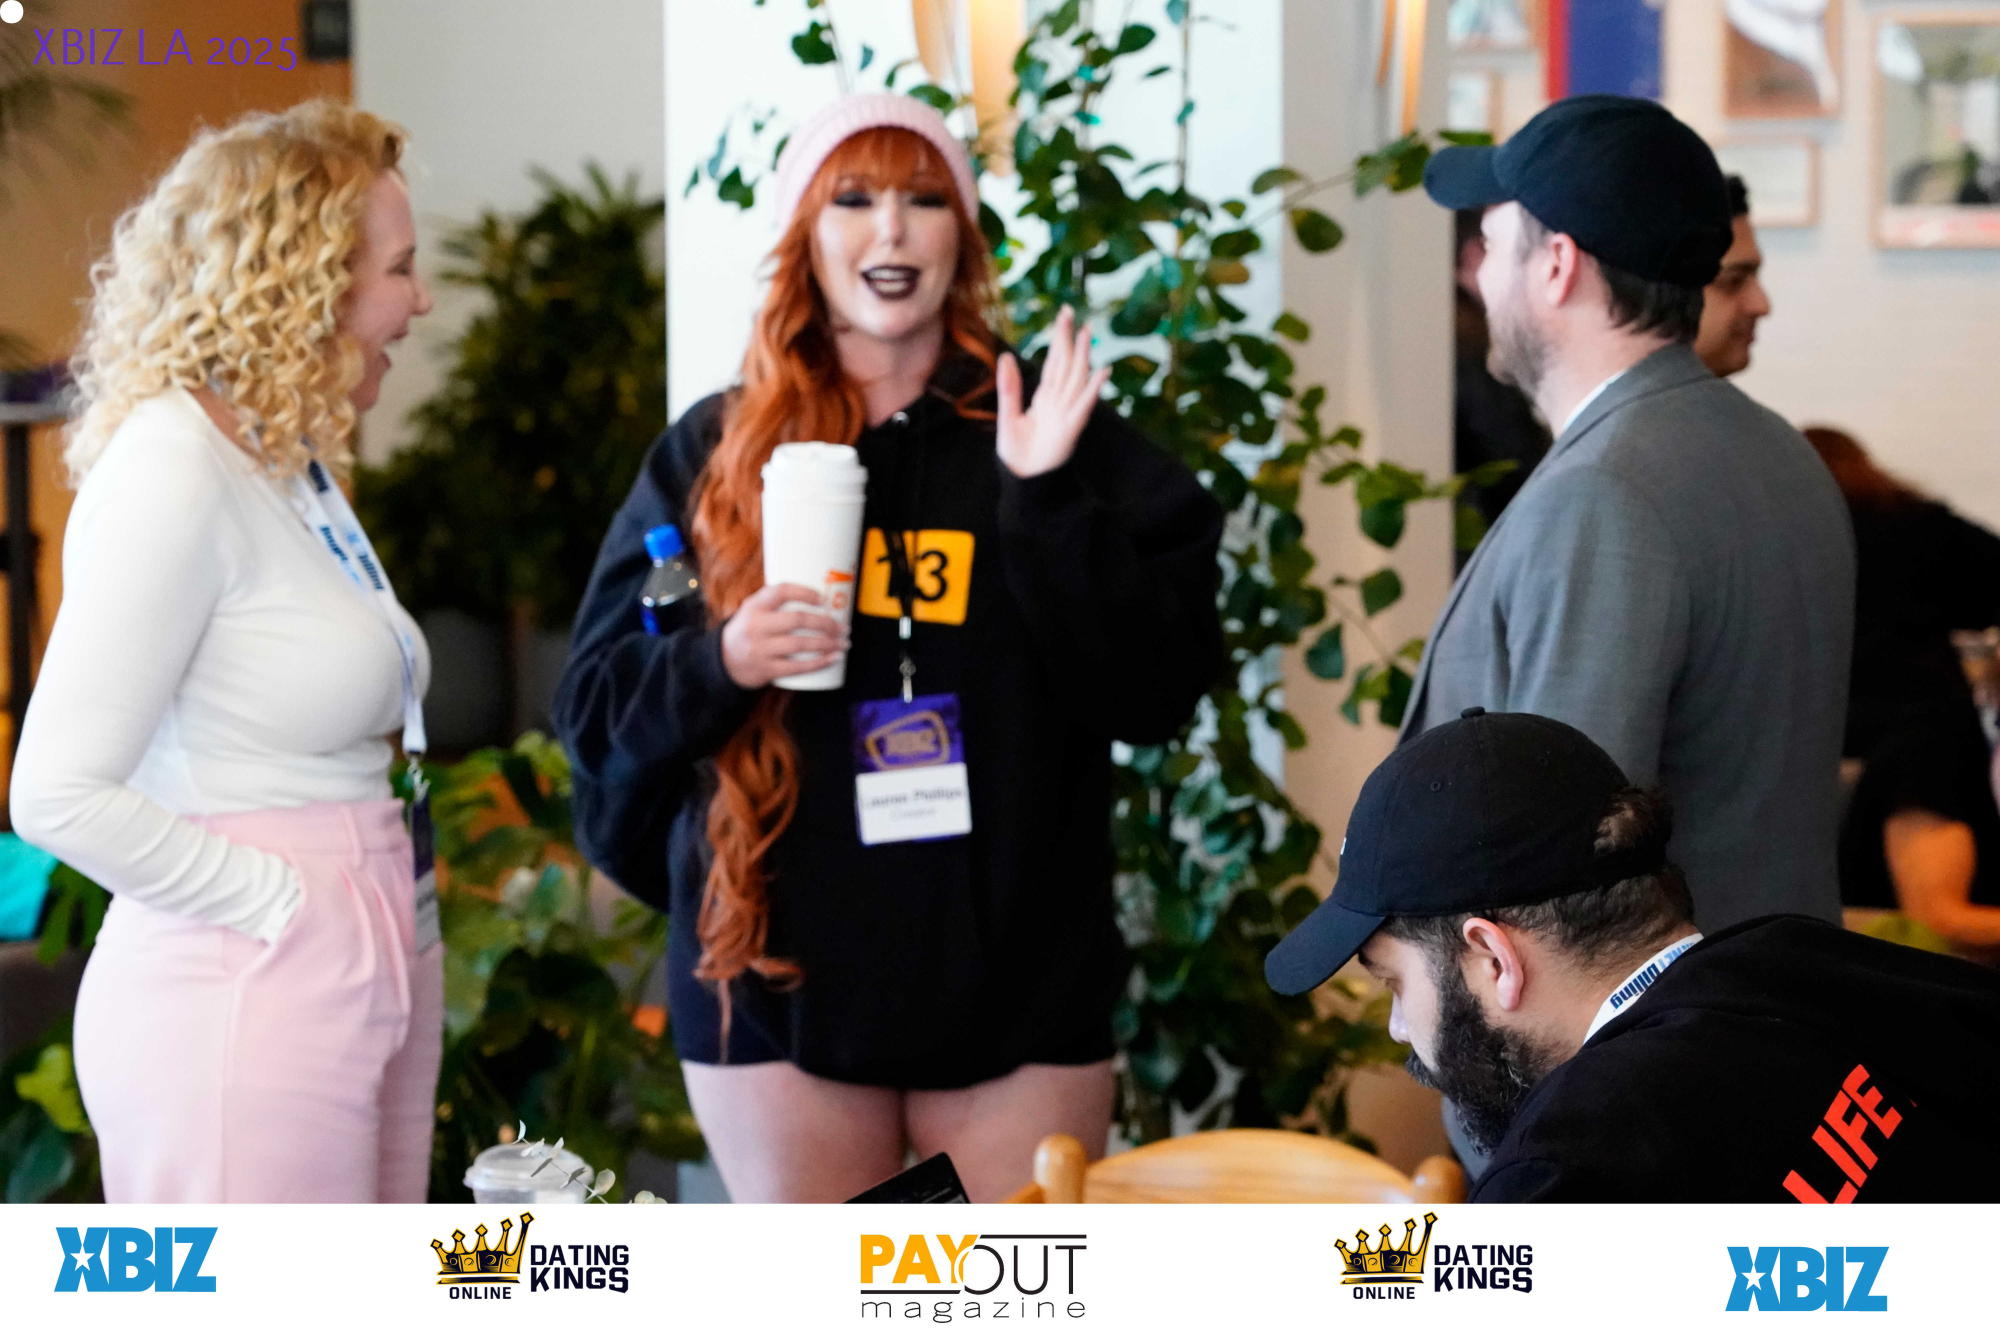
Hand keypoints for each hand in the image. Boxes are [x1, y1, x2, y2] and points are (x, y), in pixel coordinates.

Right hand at [720, 583, 846, 688]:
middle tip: (843, 626)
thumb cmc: (747, 631)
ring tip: (843, 642)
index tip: (824, 599)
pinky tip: (833, 658)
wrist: (723, 662)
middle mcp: (756, 626)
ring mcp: (761, 649)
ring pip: (800, 644)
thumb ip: (774, 602)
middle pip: (797, 620)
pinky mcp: (766, 669)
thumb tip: (817, 596)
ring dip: (827, 643)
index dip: (805, 593)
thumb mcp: (752, 610)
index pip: (781, 591)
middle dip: (825, 623)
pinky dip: (819, 663)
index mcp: (754, 606)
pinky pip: (798, 667)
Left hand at [996, 304, 1110, 478]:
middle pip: (1066, 364)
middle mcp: (1058, 401)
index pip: (1054, 362)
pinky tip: (1101, 372)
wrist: (1022, 479)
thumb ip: (1010, 387)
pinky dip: (1093, 389)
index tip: (1063, 315)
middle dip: (1069, 339)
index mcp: (1044, 397)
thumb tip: (1006, 356)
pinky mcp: (1071, 428)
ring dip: (1083, 356)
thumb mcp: (1008, 415)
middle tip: (1071, 312)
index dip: (1059, 338)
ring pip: (1077, 379)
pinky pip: (1083, 405)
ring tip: (1087, 333)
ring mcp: (1067, 413)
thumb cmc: (1017, 451)